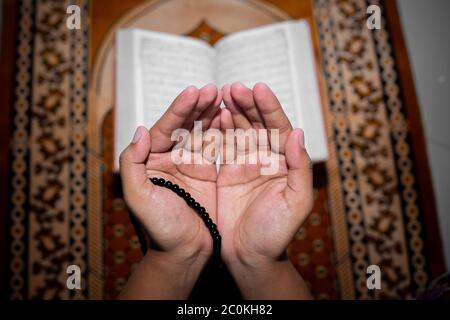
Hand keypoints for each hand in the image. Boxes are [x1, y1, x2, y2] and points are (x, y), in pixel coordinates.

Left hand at [119, 85, 221, 298]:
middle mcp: (169, 159)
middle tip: (212, 89)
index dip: (179, 109)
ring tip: (224, 95)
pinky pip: (214, 145)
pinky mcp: (207, 172)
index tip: (194, 91)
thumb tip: (140, 131)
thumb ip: (131, 164)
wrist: (185, 252)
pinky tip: (228, 116)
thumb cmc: (160, 229)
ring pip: (200, 131)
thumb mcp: (138, 197)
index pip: (165, 128)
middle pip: (183, 125)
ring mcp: (189, 164)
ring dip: (210, 113)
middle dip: (197, 106)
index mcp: (151, 161)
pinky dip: (221, 130)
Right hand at [217, 82, 312, 298]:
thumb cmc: (276, 233)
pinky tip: (216, 114)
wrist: (249, 255)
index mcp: (286, 163)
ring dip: (234, 110)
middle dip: (249, 103)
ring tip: (223, 93)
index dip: (270, 107)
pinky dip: (220, 128)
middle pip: (259, 123)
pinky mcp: (227, 171)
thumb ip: (300, 168)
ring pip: (241, 129)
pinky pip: (224, 144)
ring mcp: (246, 163)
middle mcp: (267, 159)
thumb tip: (298, 132)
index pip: (279, 127)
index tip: (257, 88)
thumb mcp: (296, 202)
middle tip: (235, 87)